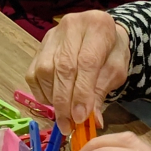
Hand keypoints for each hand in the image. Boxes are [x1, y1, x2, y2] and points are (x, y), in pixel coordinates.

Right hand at [27, 10, 129, 130]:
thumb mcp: (116, 71)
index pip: (86, 62)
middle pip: (62, 67)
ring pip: (44, 71)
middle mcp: (71, 25)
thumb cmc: (111, 53)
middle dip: (64, 101)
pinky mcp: (39, 46)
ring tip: (64, 115)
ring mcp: (51, 35)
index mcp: (97, 26)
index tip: (80, 118)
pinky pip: (33, 74)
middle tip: (68, 125)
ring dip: (53, 98)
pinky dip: (42, 93)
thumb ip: (102, 92)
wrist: (100, 35)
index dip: (81, 92)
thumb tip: (92, 120)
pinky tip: (54, 101)